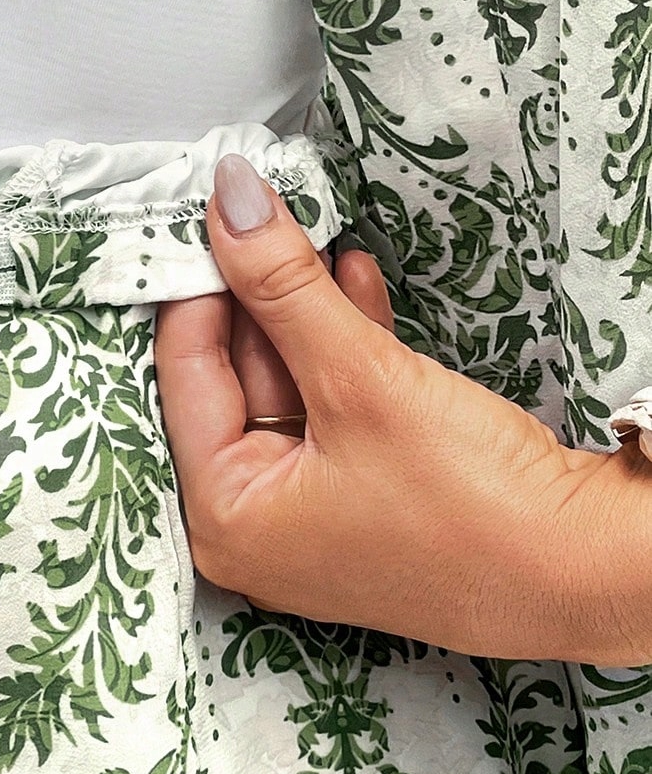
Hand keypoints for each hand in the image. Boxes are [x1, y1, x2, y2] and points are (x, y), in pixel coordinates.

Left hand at [154, 154, 651, 664]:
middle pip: (233, 381)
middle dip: (255, 295)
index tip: (208, 213)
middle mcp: (255, 529)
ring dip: (302, 311)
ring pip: (288, 389)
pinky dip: (342, 348)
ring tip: (311, 233)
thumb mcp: (360, 380)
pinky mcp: (367, 499)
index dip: (197, 286)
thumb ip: (283, 287)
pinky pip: (333, 410)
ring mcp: (312, 518)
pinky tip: (351, 280)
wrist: (588, 571)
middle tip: (258, 212)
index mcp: (225, 519)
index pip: (185, 376)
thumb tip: (230, 202)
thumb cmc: (473, 509)